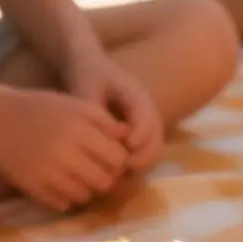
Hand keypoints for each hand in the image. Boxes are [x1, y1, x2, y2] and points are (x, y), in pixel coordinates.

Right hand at [0, 88, 130, 212]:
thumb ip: (105, 121)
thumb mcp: (78, 105)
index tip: (114, 157)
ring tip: (84, 178)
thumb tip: (128, 138)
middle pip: (104, 181)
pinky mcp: (31, 187)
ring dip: (89, 189)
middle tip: (101, 171)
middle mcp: (65, 153)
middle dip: (108, 178)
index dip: (120, 160)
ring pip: (85, 196)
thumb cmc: (42, 108)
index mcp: (80, 130)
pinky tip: (65, 185)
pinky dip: (68, 198)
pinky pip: (62, 204)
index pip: (117, 158)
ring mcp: (46, 173)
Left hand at [62, 42, 163, 170]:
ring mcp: (145, 127)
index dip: (140, 136)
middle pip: (156, 141)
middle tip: (119, 167)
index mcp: (137, 96)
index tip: (126, 146)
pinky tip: (112, 172)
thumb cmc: (89, 75)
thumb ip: (91, 106)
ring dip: (138, 166)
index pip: (147, 119)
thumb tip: (94, 132)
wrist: (91, 68)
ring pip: (153, 153)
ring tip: (114, 173)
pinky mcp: (139, 137)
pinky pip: (144, 157)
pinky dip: (133, 168)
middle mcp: (147, 113)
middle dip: (141, 157)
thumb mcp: (86, 84)